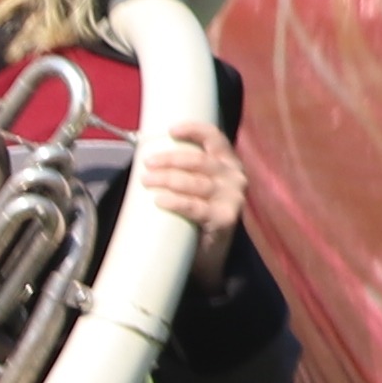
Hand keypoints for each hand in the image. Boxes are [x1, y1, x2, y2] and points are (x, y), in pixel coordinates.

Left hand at [135, 121, 250, 271]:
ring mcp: (232, 198)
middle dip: (170, 160)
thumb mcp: (194, 185)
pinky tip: (159, 200)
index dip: (194, 130)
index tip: (171, 130)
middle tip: (146, 164)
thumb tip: (146, 155)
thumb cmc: (197, 212)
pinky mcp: (225, 219)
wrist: (210, 252)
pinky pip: (195, 207)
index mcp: (227, 163)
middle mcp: (235, 177)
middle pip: (199, 161)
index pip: (215, 139)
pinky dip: (175, 202)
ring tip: (146, 181)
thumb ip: (182, 169)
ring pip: (195, 182)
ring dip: (167, 179)